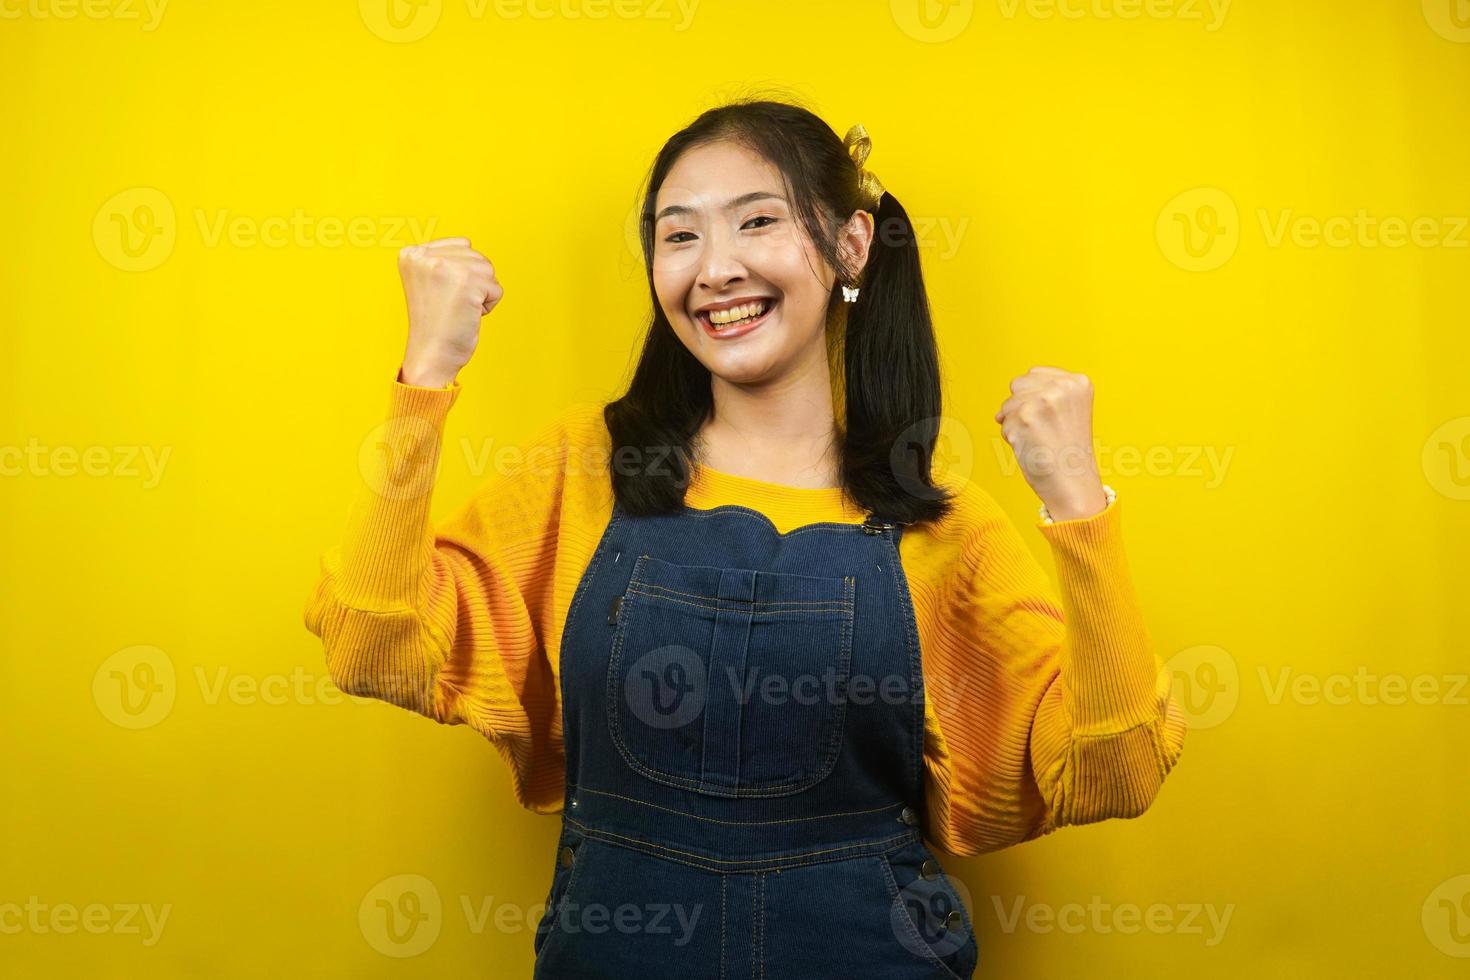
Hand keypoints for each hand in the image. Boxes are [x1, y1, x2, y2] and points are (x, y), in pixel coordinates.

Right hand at [397, 237, 503, 385]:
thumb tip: (468, 244)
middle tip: (450, 305)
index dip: (461, 275)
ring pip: (488, 271)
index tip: (441, 295)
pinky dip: (487, 306)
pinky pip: (496, 289)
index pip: (461, 245)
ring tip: (457, 309)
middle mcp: (425, 256)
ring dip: (480, 294)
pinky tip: (465, 315)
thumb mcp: (428, 280)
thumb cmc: (434, 323)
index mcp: (411, 254)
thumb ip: (443, 259)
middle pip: (476, 256)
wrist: (430, 355)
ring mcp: (446, 266)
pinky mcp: (467, 281)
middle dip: (472, 284)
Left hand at [993, 366, 1106, 519]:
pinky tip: (1031, 447)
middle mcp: (1062, 387)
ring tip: (1038, 439)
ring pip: (1008, 405)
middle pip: (1018, 385)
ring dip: (1015, 424)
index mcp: (1078, 382)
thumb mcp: (1068, 412)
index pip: (1035, 374)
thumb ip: (1044, 396)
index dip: (1033, 398)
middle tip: (1042, 430)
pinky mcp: (1025, 417)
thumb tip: (1002, 410)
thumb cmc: (1067, 452)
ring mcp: (1043, 400)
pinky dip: (1011, 438)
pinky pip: (1003, 423)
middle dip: (1021, 407)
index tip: (1049, 419)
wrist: (1073, 483)